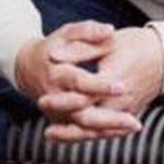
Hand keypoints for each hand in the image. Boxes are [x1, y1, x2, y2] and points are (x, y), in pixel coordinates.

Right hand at [16, 20, 140, 139]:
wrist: (29, 68)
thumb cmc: (53, 47)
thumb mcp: (67, 33)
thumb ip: (88, 31)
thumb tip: (110, 30)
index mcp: (57, 75)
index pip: (80, 83)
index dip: (100, 86)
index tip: (122, 86)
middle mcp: (55, 99)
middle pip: (82, 115)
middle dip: (109, 120)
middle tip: (133, 121)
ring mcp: (57, 114)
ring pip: (85, 129)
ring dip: (110, 130)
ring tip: (135, 126)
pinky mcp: (62, 122)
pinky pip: (84, 133)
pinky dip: (103, 133)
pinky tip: (123, 130)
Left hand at [44, 26, 163, 141]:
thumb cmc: (135, 44)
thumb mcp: (107, 41)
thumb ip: (79, 49)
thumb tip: (53, 55)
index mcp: (114, 79)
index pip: (84, 95)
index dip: (62, 100)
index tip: (43, 100)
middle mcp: (122, 100)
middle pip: (90, 121)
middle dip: (66, 127)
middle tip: (46, 130)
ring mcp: (128, 110)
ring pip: (99, 130)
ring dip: (76, 135)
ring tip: (53, 136)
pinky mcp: (131, 114)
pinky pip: (109, 130)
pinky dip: (91, 134)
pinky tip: (76, 133)